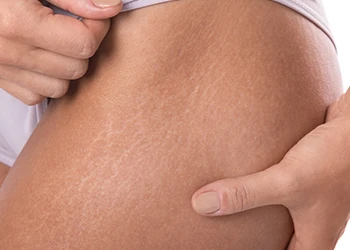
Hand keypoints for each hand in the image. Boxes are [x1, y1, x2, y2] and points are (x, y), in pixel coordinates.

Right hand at [0, 0, 122, 104]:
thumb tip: (112, 8)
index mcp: (18, 23)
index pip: (84, 43)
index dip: (97, 27)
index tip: (93, 15)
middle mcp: (8, 53)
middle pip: (77, 68)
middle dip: (84, 47)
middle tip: (75, 26)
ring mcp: (1, 70)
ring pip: (60, 88)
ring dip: (67, 66)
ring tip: (58, 41)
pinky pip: (36, 94)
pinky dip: (46, 80)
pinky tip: (40, 56)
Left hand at [192, 88, 349, 249]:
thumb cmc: (335, 157)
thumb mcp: (287, 181)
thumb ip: (245, 193)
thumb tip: (201, 205)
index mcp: (313, 240)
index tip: (229, 248)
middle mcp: (312, 225)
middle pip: (278, 244)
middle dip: (253, 242)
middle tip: (224, 235)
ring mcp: (308, 203)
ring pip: (277, 220)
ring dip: (255, 216)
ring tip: (228, 214)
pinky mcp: (302, 182)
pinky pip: (277, 195)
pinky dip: (260, 193)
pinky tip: (244, 183)